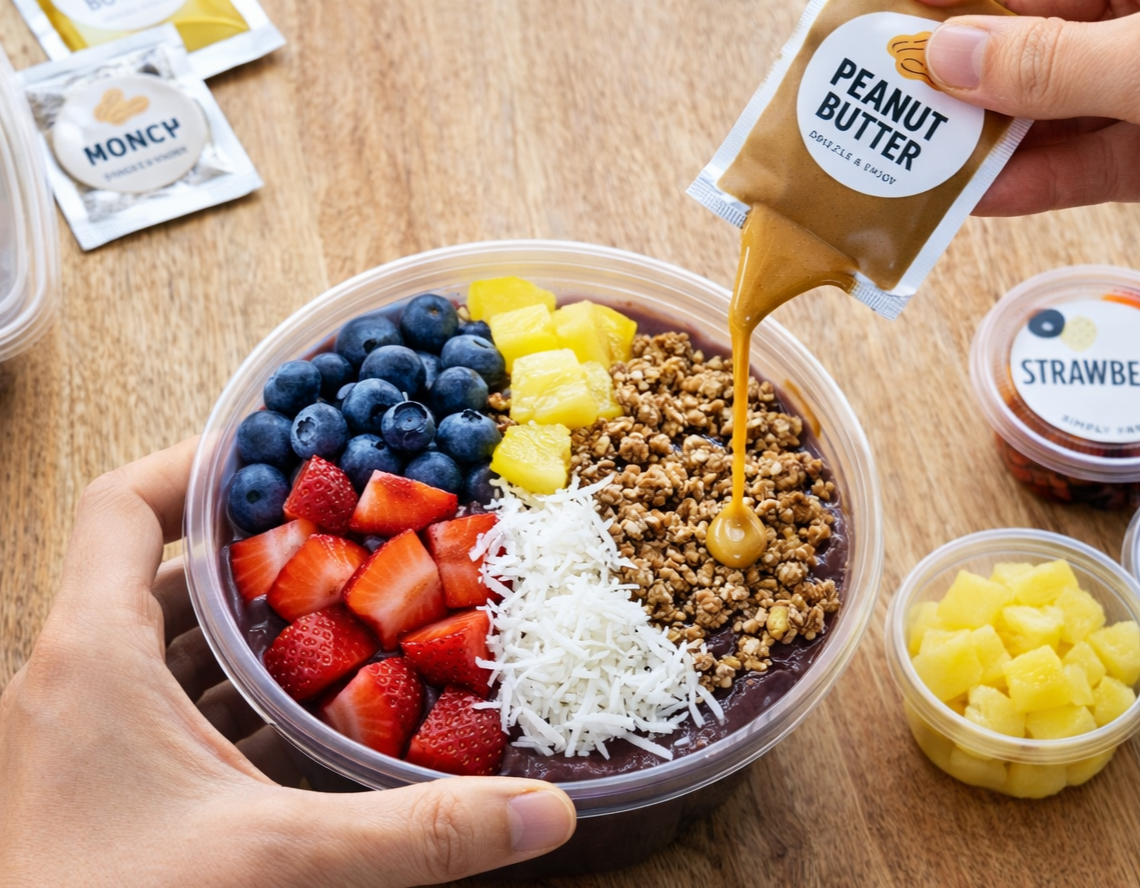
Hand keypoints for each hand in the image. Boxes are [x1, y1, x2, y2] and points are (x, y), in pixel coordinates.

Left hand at [0, 439, 574, 887]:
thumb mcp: (276, 860)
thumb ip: (415, 832)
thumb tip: (540, 812)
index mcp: (90, 661)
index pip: (124, 506)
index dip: (201, 465)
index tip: (288, 458)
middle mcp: (76, 686)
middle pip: (164, 574)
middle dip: (265, 558)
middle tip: (356, 546)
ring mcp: (87, 744)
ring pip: (175, 649)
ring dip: (260, 634)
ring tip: (355, 622)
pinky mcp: (111, 794)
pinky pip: (179, 713)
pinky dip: (246, 701)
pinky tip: (319, 727)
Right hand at [919, 0, 1139, 291]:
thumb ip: (1051, 61)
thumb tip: (949, 51)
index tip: (895, 20)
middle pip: (1043, 29)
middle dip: (965, 66)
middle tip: (887, 100)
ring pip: (1057, 100)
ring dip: (986, 133)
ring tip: (912, 157)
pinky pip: (1089, 160)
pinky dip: (1035, 182)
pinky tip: (973, 198)